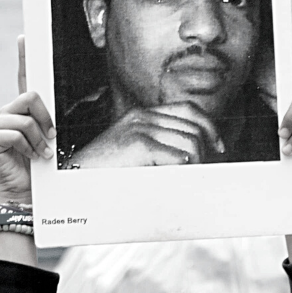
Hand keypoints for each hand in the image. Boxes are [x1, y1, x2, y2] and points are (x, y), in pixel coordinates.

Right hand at [0, 36, 53, 205]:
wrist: (26, 192)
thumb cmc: (40, 166)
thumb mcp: (50, 139)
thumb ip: (50, 121)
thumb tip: (59, 115)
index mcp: (23, 110)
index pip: (24, 79)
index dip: (24, 57)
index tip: (26, 37)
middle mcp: (7, 112)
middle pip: (32, 96)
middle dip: (47, 119)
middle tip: (50, 140)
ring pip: (28, 117)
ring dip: (39, 139)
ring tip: (39, 153)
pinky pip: (17, 132)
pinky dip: (28, 147)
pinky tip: (27, 157)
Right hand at [67, 102, 223, 166]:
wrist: (72, 182)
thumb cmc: (103, 173)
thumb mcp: (133, 153)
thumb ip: (160, 146)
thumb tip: (197, 155)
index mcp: (142, 115)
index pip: (189, 110)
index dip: (210, 128)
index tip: (218, 148)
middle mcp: (142, 117)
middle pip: (195, 127)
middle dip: (208, 150)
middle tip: (208, 168)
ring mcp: (140, 128)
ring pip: (192, 142)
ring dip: (198, 164)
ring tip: (191, 178)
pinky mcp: (139, 144)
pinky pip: (180, 156)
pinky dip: (186, 170)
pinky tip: (179, 178)